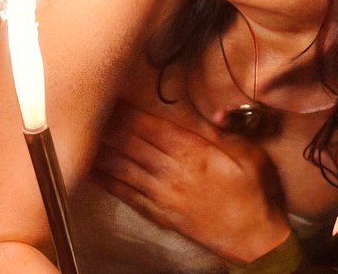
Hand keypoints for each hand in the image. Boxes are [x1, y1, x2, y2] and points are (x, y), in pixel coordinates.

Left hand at [92, 101, 290, 261]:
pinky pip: (127, 194)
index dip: (126, 111)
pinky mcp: (160, 214)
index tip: (111, 96)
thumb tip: (207, 108)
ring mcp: (163, 195)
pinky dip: (108, 181)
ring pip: (123, 167)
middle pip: (130, 142)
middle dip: (108, 124)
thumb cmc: (254, 194)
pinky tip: (93, 171)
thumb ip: (221, 130)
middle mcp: (171, 172)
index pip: (149, 126)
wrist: (255, 240)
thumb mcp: (247, 153)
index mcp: (192, 152)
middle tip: (88, 109)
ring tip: (82, 134)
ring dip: (102, 149)